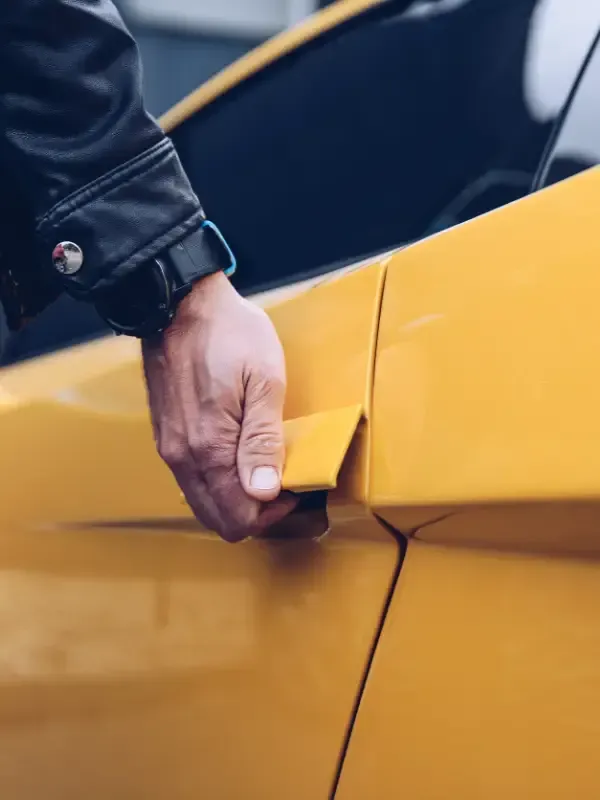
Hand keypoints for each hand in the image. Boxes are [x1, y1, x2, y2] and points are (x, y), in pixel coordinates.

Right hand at [142, 271, 296, 541]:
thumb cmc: (229, 333)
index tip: (295, 489)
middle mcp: (182, 456)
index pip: (239, 518)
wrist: (179, 303)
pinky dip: (216, 481)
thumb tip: (265, 493)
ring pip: (202, 501)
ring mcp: (169, 447)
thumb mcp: (264, 381)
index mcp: (209, 448)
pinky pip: (191, 479)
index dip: (273, 514)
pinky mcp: (165, 435)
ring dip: (234, 499)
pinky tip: (237, 455)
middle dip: (254, 514)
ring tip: (263, 469)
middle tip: (283, 486)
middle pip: (218, 519)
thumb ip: (262, 442)